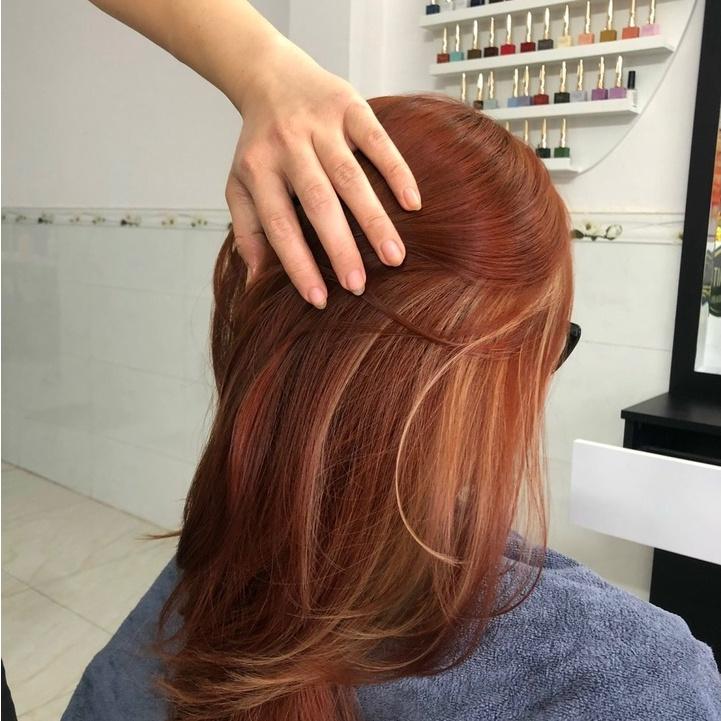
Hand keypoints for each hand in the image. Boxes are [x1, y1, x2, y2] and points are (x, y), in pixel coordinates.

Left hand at [226, 37, 420, 308]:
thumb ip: (247, 231)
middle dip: (340, 246)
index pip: (279, 225)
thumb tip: (254, 282)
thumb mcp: (240, 185)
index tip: (320, 299)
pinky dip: (396, 170)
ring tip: (395, 256)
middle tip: (360, 286)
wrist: (272, 78)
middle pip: (317, 202)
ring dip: (373, 218)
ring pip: (350, 176)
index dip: (298, 265)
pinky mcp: (349, 106)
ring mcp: (320, 125)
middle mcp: (288, 146)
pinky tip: (413, 203)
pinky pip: (376, 140)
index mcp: (258, 170)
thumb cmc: (260, 146)